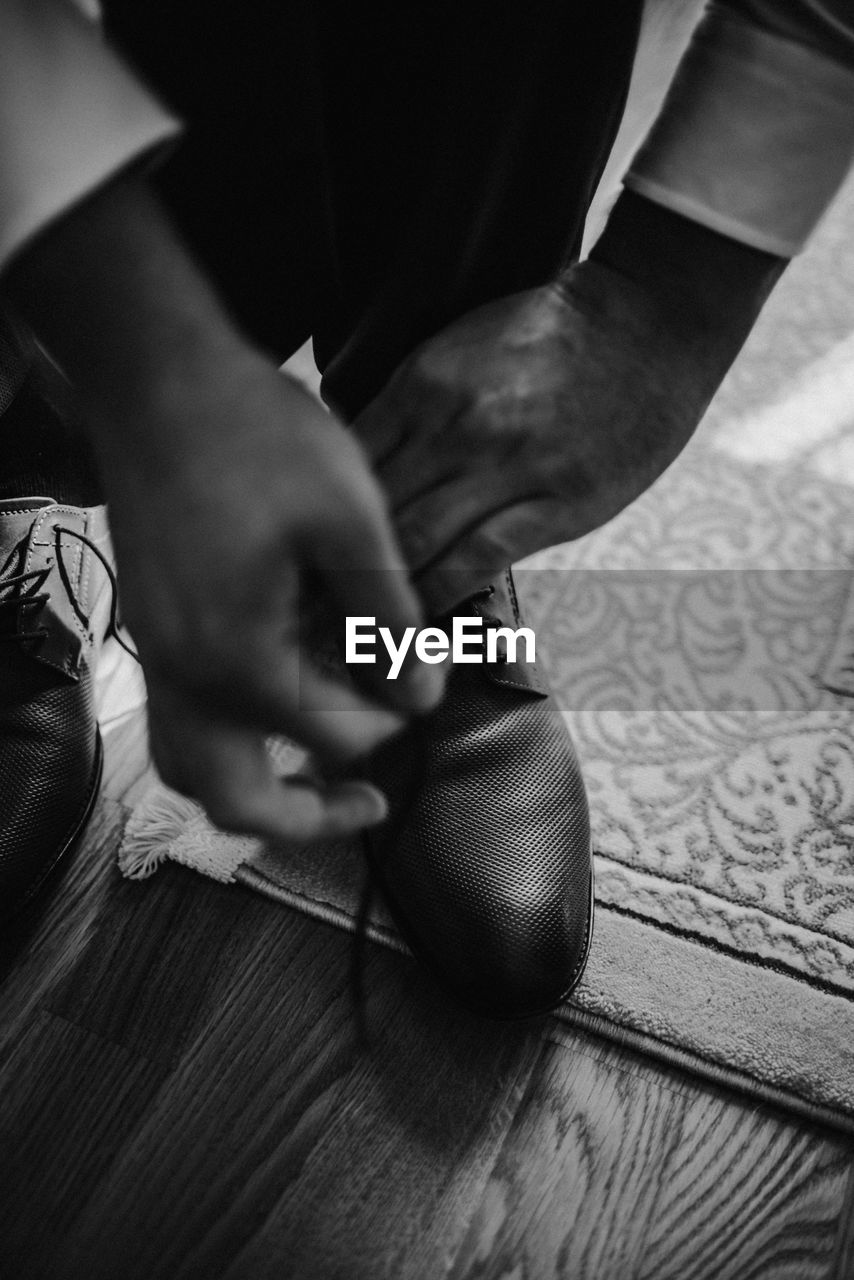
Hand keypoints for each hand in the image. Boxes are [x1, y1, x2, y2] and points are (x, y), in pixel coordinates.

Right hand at [101, 353, 441, 840]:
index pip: (335, 734)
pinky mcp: (151, 628)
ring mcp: (156, 655)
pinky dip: (228, 740)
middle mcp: (184, 676)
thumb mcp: (350, 519)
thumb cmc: (255, 436)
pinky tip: (278, 700)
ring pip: (191, 768)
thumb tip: (423, 693)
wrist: (158, 378)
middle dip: (308, 815)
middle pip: (237, 798)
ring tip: (315, 777)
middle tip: (369, 806)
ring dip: (255, 791)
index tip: (428, 671)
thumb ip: (390, 618)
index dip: (395, 711)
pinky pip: (179, 718)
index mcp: (239, 659)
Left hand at [350, 197, 782, 613]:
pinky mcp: (559, 502)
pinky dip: (441, 592)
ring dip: (384, 589)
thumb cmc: (550, 335)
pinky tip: (422, 615)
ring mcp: (509, 465)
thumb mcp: (460, 346)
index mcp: (423, 383)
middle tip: (313, 604)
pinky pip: (479, 559)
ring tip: (359, 623)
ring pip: (417, 543)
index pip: (346, 465)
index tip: (307, 550)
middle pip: (373, 510)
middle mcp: (456, 425)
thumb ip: (407, 405)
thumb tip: (354, 460)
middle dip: (338, 562)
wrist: (648, 321)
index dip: (319, 514)